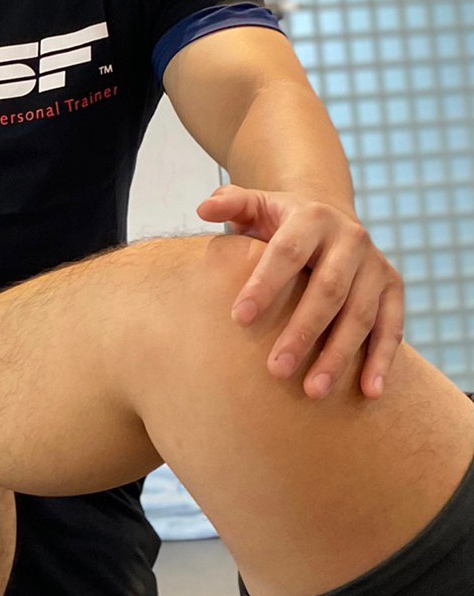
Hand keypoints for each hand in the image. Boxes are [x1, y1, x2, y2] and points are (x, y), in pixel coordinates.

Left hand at [197, 185, 403, 399]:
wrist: (330, 219)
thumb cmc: (280, 224)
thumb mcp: (257, 207)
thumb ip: (230, 203)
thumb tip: (203, 208)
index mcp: (312, 218)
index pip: (286, 253)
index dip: (265, 285)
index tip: (240, 319)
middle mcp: (350, 239)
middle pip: (327, 290)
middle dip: (303, 331)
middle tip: (276, 370)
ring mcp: (375, 265)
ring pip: (360, 314)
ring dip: (339, 355)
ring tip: (313, 391)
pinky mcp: (393, 288)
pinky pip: (392, 326)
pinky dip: (383, 360)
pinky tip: (369, 392)